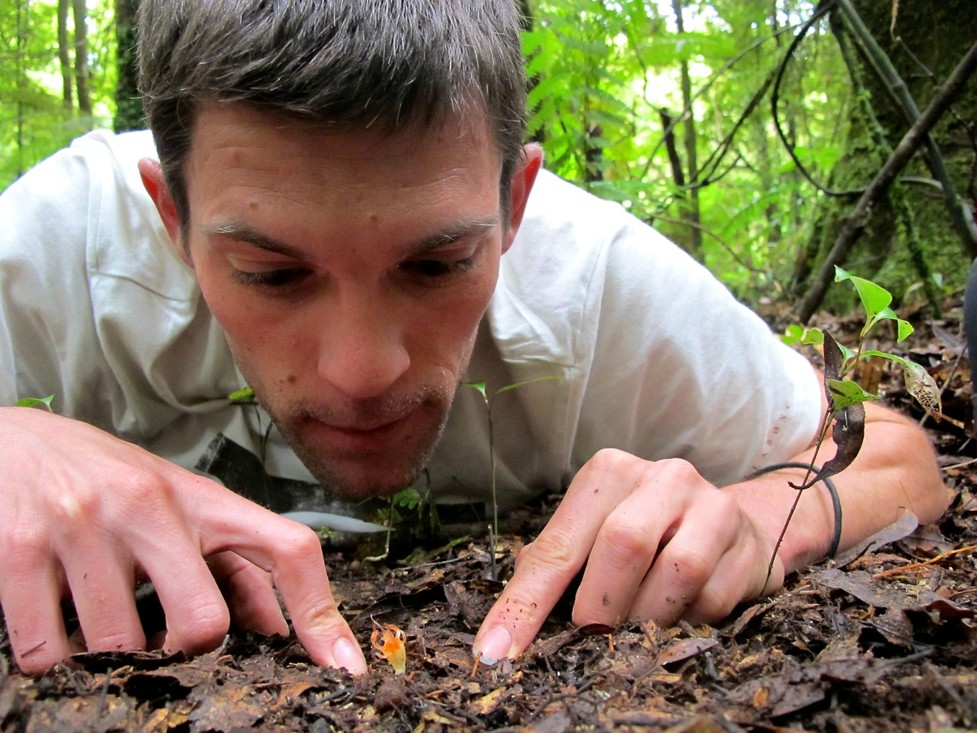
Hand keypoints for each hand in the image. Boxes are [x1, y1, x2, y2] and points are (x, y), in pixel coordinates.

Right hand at [0, 406, 366, 675]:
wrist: (15, 442)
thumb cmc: (109, 479)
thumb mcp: (182, 508)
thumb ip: (230, 563)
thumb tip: (275, 629)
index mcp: (203, 499)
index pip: (287, 549)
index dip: (320, 612)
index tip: (341, 665)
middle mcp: (150, 506)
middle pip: (204, 620)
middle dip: (189, 652)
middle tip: (165, 648)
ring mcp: (86, 525)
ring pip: (120, 645)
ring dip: (115, 658)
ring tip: (103, 631)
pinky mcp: (20, 548)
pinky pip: (47, 648)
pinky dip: (55, 661)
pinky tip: (58, 637)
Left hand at [472, 449, 782, 663]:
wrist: (738, 527)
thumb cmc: (648, 534)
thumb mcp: (594, 535)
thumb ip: (555, 565)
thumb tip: (506, 628)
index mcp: (609, 474)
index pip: (559, 544)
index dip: (526, 602)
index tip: (498, 650)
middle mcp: (662, 477)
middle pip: (622, 543)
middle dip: (600, 603)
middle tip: (592, 633)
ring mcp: (711, 505)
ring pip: (677, 570)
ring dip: (649, 615)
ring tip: (639, 624)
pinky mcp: (747, 543)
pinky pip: (714, 597)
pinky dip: (689, 620)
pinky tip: (682, 613)